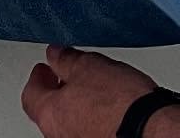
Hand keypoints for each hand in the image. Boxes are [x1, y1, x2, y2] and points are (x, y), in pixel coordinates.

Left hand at [21, 45, 160, 136]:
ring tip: (93, 90)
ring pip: (69, 121)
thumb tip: (55, 54)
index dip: (38, 76)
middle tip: (66, 77)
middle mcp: (59, 133)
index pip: (31, 92)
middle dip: (56, 91)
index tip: (45, 67)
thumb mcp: (88, 66)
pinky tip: (109, 108)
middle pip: (48, 109)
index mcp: (48, 112)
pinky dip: (93, 117)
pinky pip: (89, 129)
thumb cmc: (121, 103)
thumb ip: (65, 59)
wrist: (153, 129)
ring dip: (76, 105)